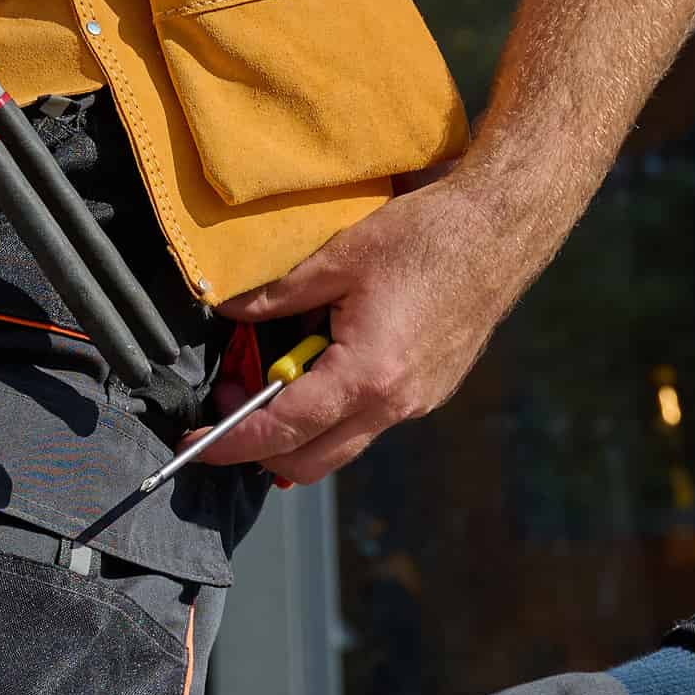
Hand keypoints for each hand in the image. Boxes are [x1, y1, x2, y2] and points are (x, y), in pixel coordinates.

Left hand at [196, 172, 552, 485]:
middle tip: (231, 400)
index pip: (283, 431)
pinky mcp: (431, 392)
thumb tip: (227, 311)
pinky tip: (319, 364)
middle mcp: (395, 405)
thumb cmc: (427, 237)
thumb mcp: (338, 258)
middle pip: (309, 464)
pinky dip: (332, 411)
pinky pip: (368, 422)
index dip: (230, 442)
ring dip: (297, 429)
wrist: (500, 231)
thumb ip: (275, 295)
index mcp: (367, 376)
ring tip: (273, 374)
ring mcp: (418, 404)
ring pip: (340, 447)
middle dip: (259, 448)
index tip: (194, 444)